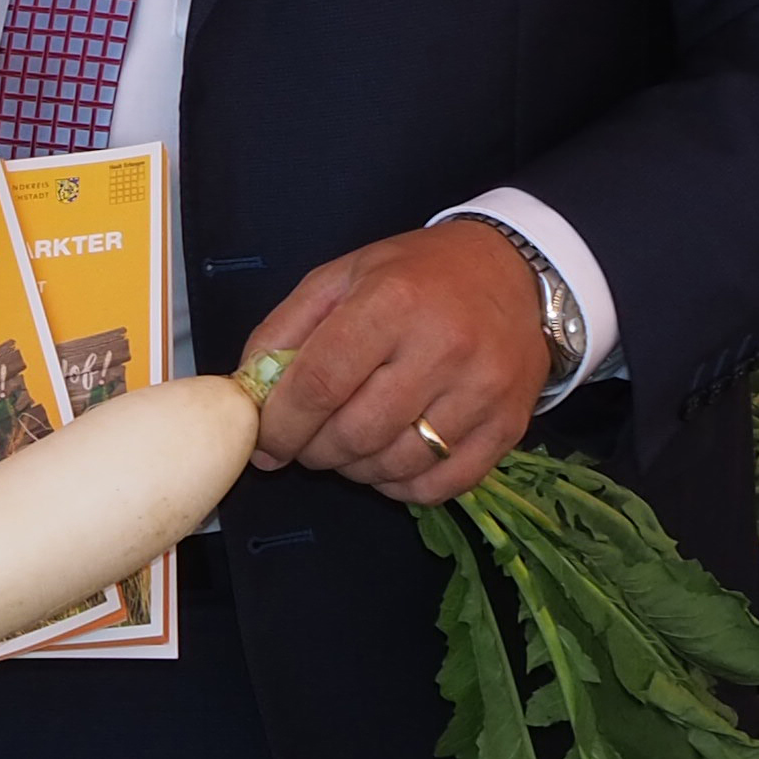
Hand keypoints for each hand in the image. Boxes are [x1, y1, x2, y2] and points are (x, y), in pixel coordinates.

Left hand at [239, 219, 547, 505]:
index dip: (282, 424)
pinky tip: (387, 462)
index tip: (266, 441)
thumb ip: (283, 331)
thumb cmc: (412, 275)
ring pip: (396, 464)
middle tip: (306, 443)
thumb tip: (248, 397)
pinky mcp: (509, 425)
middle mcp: (444, 347)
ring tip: (345, 447)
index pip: (320, 384)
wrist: (509, 271)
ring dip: (355, 470)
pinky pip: (442, 484)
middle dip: (315, 451)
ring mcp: (484, 391)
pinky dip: (401, 487)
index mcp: (392, 302)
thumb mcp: (338, 278)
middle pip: (357, 432)